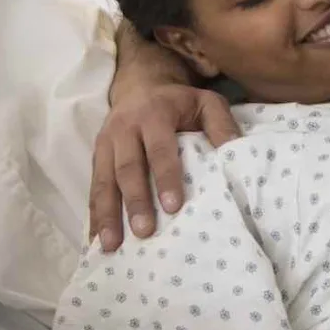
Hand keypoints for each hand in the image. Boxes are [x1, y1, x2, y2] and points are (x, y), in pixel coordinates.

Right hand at [89, 84, 240, 251]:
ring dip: (106, 214)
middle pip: (127, 168)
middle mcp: (125, 128)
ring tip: (109, 245)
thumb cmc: (180, 102)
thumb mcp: (206, 102)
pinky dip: (94, 215)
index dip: (166, 177)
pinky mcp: (96, 156)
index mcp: (155, 114)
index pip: (160, 149)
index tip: (173, 206)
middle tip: (144, 232)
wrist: (140, 84)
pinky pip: (93, 187)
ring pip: (104, 180)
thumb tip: (236, 154)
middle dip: (135, 201)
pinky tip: (94, 240)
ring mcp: (106, 143)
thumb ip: (221, 125)